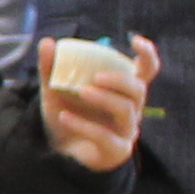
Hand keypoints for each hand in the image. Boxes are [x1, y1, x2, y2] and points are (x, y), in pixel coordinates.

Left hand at [38, 34, 159, 175]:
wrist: (57, 152)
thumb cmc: (66, 115)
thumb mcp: (54, 90)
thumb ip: (51, 68)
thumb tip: (47, 42)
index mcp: (122, 90)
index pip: (146, 70)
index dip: (147, 55)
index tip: (135, 40)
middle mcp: (130, 109)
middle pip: (138, 89)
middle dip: (119, 80)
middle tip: (95, 77)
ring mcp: (126, 130)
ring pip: (126, 110)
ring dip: (104, 98)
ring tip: (81, 92)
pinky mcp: (116, 150)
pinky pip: (106, 136)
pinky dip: (84, 125)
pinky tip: (64, 117)